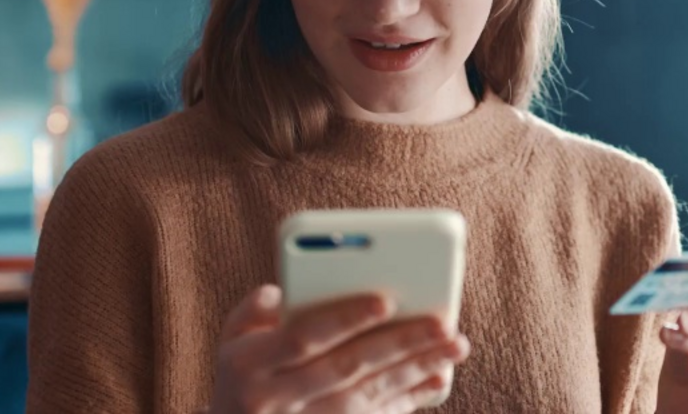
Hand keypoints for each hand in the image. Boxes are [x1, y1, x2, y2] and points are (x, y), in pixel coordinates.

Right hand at [208, 285, 470, 413]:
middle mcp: (279, 398)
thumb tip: (285, 290)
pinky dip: (410, 397)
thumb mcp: (232, 339)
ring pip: (370, 394)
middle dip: (399, 343)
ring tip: (455, 343)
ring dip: (417, 368)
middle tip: (442, 322)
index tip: (385, 299)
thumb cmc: (240, 375)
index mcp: (251, 364)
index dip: (344, 319)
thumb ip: (255, 310)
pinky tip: (438, 376)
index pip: (303, 338)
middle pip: (348, 367)